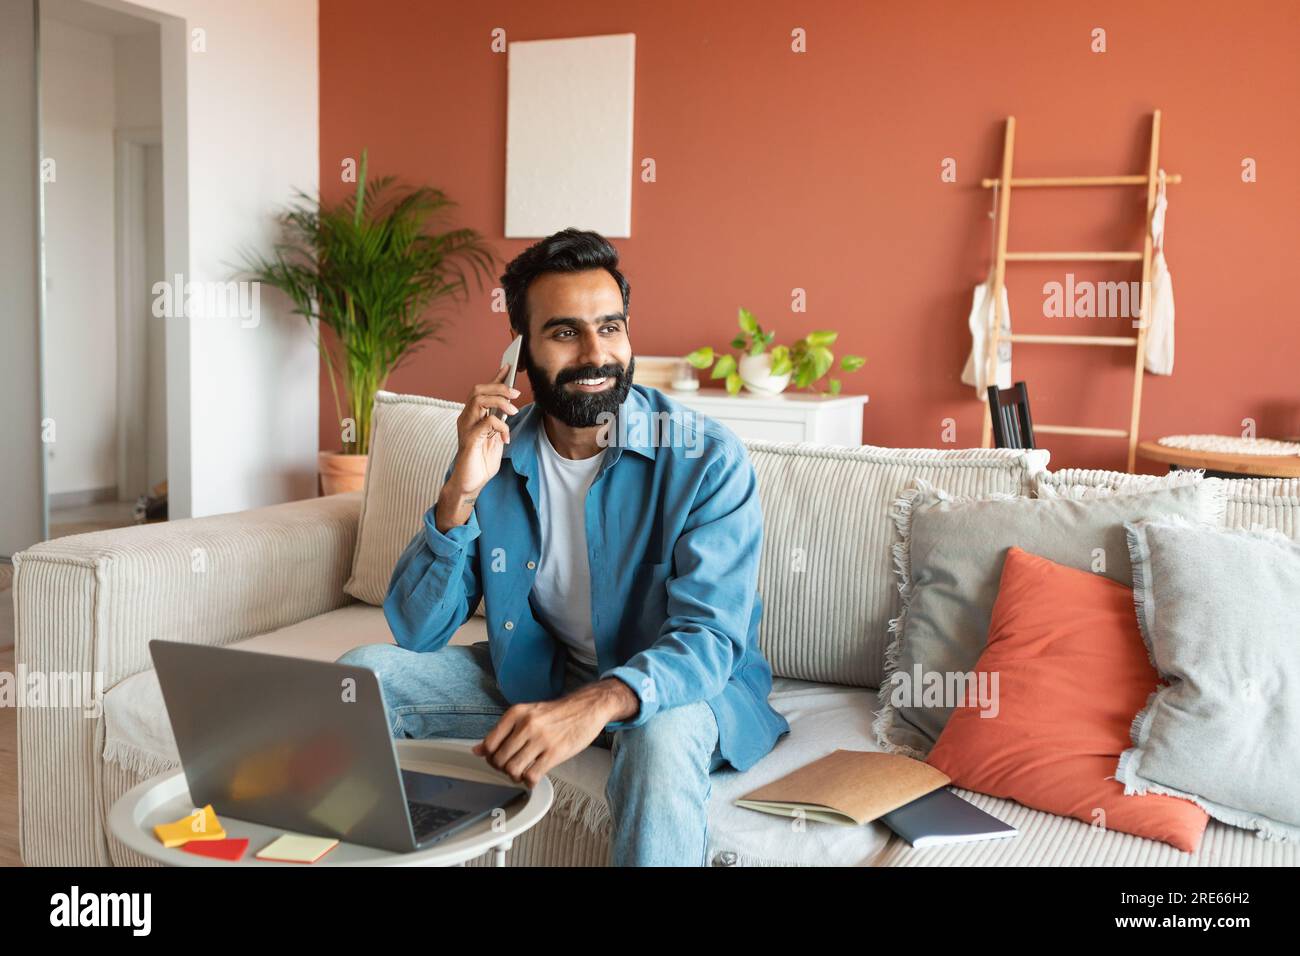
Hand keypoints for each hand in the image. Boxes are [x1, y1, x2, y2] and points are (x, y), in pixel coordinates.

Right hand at [449, 364, 520, 496]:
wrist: (470, 484)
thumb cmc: (481, 461)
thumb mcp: (495, 438)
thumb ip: (499, 423)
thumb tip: (510, 407)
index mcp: (472, 416)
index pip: (482, 391)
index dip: (495, 377)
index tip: (508, 366)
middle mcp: (466, 418)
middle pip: (478, 390)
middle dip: (498, 387)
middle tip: (516, 393)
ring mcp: (466, 428)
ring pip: (479, 400)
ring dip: (499, 401)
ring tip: (513, 411)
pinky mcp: (469, 439)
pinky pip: (486, 423)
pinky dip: (501, 426)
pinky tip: (506, 438)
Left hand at [472, 682, 628, 786]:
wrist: (586, 707)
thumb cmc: (556, 713)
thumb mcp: (527, 713)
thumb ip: (503, 731)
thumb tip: (477, 750)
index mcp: (516, 713)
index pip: (489, 744)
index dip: (489, 757)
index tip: (496, 758)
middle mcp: (527, 725)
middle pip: (499, 760)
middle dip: (502, 769)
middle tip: (512, 766)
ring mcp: (541, 739)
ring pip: (512, 770)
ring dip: (515, 776)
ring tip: (523, 771)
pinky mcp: (555, 753)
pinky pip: (532, 776)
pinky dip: (529, 781)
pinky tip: (534, 775)